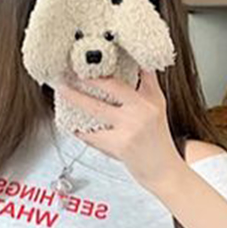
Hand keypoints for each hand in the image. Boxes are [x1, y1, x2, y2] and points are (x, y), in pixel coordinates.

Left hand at [57, 69, 183, 190]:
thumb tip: (139, 60)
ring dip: (75, 99)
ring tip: (62, 90)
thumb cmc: (158, 139)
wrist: (164, 170)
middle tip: (70, 69)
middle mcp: (141, 111)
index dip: (109, 63)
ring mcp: (130, 128)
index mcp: (150, 99)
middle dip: (87, 77)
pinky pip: (93, 135)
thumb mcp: (158, 106)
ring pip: (96, 109)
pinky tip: (70, 124)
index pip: (133, 72)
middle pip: (110, 87)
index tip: (92, 57)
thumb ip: (148, 83)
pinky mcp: (120, 145)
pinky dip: (80, 130)